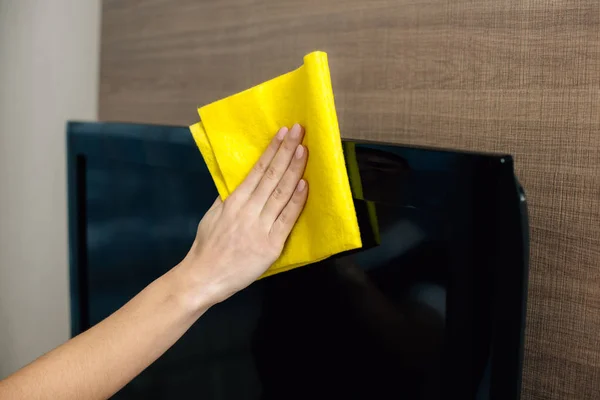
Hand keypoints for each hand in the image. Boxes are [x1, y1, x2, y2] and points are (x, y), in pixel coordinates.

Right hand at [180, 124, 307, 305]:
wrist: (204, 277)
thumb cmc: (208, 247)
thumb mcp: (213, 215)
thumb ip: (228, 198)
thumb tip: (243, 181)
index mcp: (234, 201)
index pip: (257, 170)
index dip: (272, 150)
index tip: (283, 132)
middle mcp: (248, 210)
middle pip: (272, 176)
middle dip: (287, 151)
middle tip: (299, 131)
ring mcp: (261, 227)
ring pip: (281, 193)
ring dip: (294, 170)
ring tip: (304, 150)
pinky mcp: (271, 245)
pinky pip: (287, 219)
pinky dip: (297, 201)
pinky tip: (305, 184)